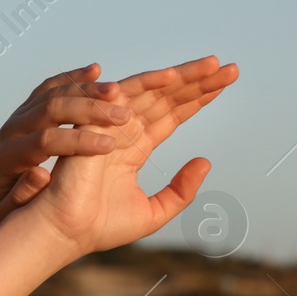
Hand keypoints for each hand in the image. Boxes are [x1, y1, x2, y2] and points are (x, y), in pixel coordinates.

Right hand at [27, 55, 238, 255]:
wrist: (68, 230)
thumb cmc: (100, 226)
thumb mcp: (155, 211)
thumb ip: (181, 190)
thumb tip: (205, 162)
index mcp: (134, 149)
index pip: (171, 116)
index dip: (197, 99)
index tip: (224, 83)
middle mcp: (123, 132)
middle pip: (165, 98)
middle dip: (197, 81)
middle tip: (228, 67)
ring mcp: (109, 126)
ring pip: (150, 91)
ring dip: (181, 76)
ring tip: (214, 65)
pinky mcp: (94, 122)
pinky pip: (123, 95)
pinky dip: (147, 83)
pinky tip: (174, 75)